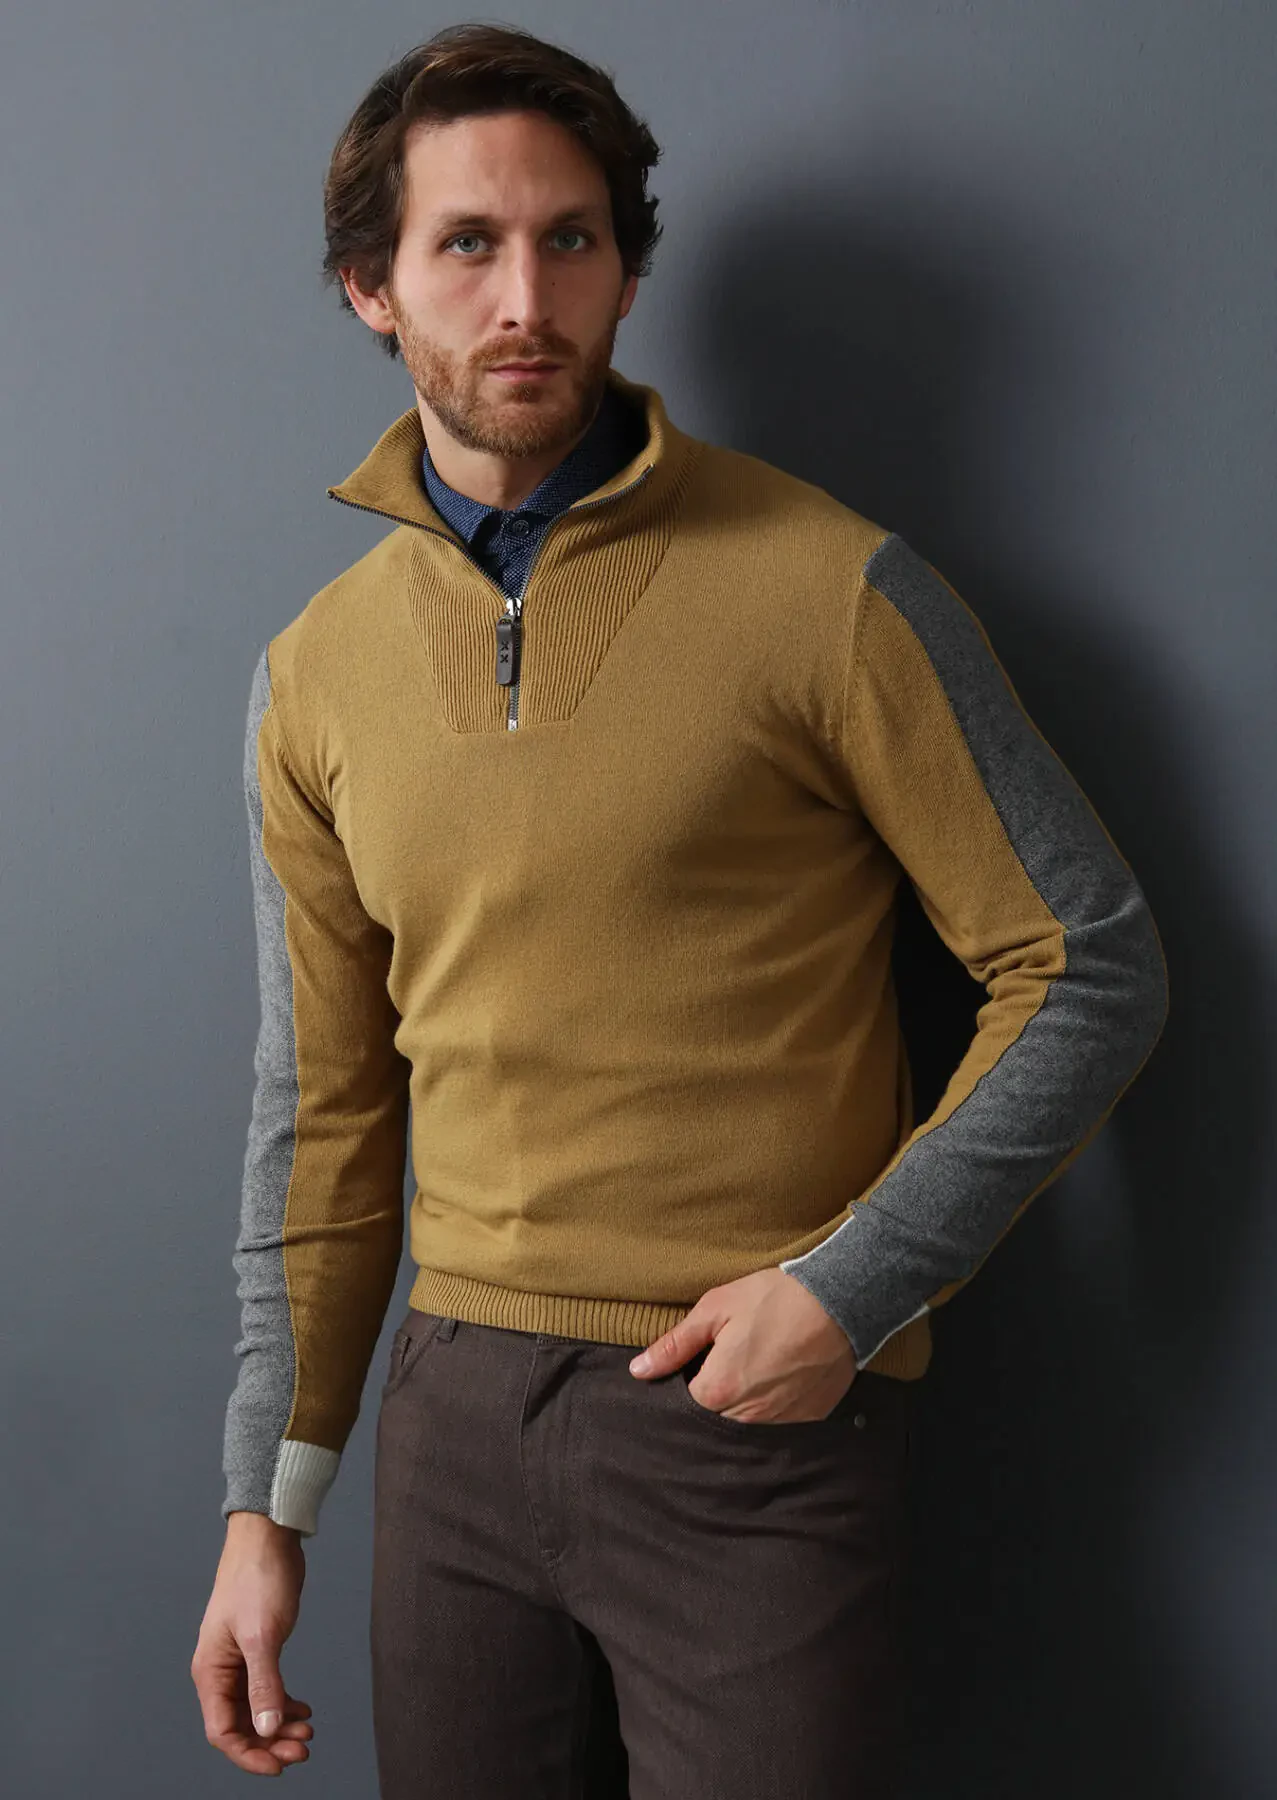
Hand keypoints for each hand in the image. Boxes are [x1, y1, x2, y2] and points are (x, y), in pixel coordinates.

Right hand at [191, 1512, 313, 1774]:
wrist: (268, 1537)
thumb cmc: (258, 1579)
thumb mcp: (263, 1635)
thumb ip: (265, 1684)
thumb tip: (267, 1729)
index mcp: (211, 1671)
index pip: (223, 1732)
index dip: (250, 1754)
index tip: (280, 1764)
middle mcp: (220, 1671)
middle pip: (240, 1725)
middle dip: (270, 1742)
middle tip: (304, 1748)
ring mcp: (238, 1660)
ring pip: (254, 1709)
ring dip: (278, 1725)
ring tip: (308, 1731)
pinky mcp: (257, 1648)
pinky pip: (265, 1689)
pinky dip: (283, 1703)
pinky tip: (303, 1708)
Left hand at [628, 1267, 857, 1422]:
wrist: (840, 1301)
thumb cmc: (774, 1299)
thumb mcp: (716, 1309)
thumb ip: (675, 1345)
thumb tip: (639, 1370)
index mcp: (717, 1391)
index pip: (688, 1397)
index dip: (695, 1372)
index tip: (711, 1351)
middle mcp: (747, 1416)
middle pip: (718, 1412)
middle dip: (721, 1385)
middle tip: (742, 1348)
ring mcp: (781, 1420)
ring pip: (750, 1417)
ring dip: (750, 1395)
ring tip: (767, 1355)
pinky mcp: (810, 1417)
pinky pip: (782, 1417)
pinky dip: (780, 1398)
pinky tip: (788, 1367)